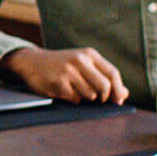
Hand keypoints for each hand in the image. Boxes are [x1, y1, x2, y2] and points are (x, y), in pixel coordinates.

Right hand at [0, 47, 129, 103]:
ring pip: (90, 95)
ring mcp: (68, 71)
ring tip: (75, 90)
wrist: (32, 62)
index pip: (112, 73)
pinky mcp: (58, 83)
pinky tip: (65, 91)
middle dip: (103, 97)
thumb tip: (124, 94)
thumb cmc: (62, 64)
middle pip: (104, 86)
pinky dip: (73, 99)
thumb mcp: (83, 64)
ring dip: (86, 98)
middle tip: (98, 99)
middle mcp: (79, 60)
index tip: (119, 100)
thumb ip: (103, 76)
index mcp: (89, 54)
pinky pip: (75, 99)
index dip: (118, 89)